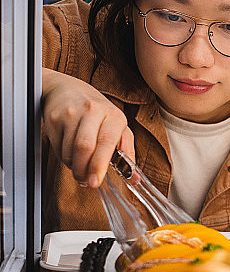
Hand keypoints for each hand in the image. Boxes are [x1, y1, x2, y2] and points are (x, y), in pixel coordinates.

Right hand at [41, 68, 134, 186]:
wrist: (68, 89)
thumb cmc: (98, 112)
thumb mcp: (119, 127)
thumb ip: (127, 152)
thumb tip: (134, 177)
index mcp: (113, 115)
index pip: (106, 142)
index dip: (99, 165)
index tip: (96, 181)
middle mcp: (92, 111)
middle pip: (84, 147)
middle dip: (84, 170)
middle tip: (87, 181)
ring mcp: (70, 114)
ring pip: (69, 151)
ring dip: (75, 166)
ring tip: (81, 167)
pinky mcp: (53, 118)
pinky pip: (57, 148)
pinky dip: (65, 158)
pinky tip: (71, 155)